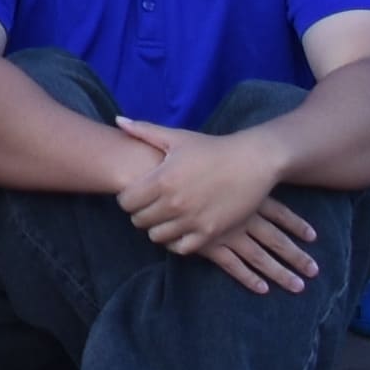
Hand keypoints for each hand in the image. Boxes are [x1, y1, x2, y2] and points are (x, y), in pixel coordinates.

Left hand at [110, 114, 295, 269]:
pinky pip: (181, 248)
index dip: (127, 198)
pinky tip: (180, 229)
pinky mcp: (209, 233)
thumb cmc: (212, 148)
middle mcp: (174, 203)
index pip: (126, 202)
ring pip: (157, 237)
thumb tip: (118, 121)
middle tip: (150, 206)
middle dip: (140, 213)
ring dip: (157, 228)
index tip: (137, 193)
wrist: (251, 162)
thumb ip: (144, 131)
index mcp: (162, 179)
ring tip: (164, 218)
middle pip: (139, 221)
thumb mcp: (177, 137)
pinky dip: (176, 242)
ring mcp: (192, 220)